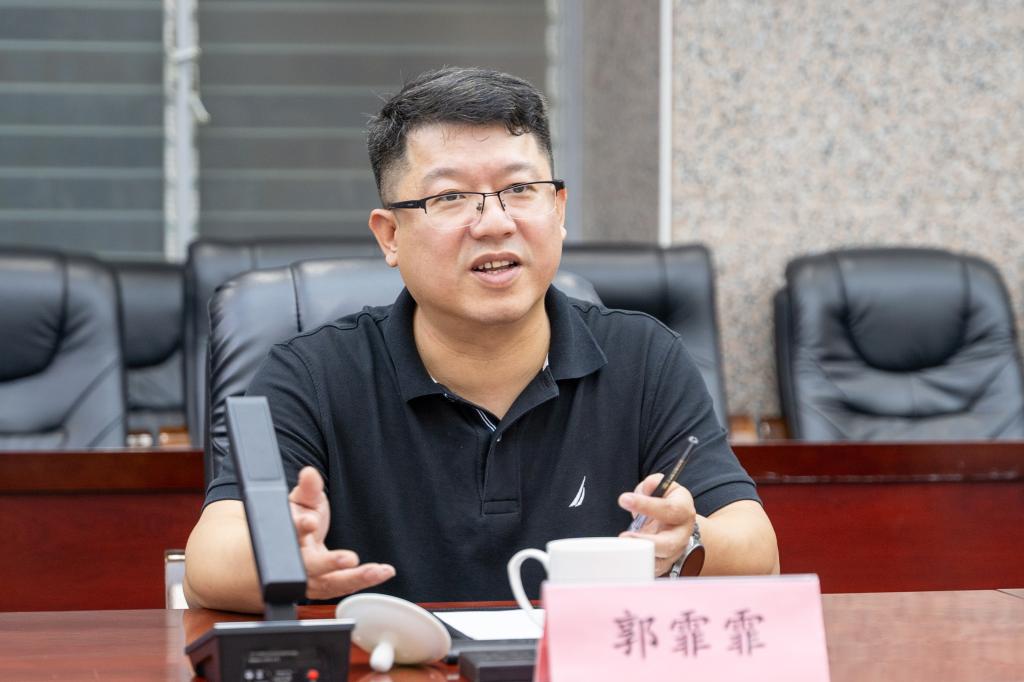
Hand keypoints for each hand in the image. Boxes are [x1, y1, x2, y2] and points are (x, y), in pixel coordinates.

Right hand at [289, 466, 395, 599]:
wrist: (290, 546)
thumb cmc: (298, 519)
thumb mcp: (302, 500)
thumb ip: (308, 488)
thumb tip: (310, 473)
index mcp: (288, 534)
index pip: (290, 531)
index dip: (299, 527)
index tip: (310, 522)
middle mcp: (297, 559)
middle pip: (308, 566)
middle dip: (328, 563)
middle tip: (349, 559)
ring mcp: (309, 576)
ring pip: (328, 583)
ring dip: (354, 578)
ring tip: (377, 571)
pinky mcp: (323, 586)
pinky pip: (342, 587)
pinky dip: (362, 580)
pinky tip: (381, 573)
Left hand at [617, 473, 696, 575]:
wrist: (678, 522)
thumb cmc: (667, 502)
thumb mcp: (663, 487)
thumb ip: (653, 484)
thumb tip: (646, 489)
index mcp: (684, 511)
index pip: (668, 509)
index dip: (646, 504)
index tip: (624, 499)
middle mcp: (682, 534)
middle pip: (669, 544)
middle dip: (647, 542)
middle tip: (624, 536)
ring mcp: (674, 552)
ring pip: (661, 562)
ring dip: (641, 558)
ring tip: (623, 551)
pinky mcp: (664, 563)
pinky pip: (653, 570)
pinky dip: (640, 568)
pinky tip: (627, 563)